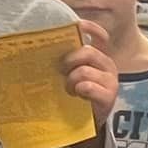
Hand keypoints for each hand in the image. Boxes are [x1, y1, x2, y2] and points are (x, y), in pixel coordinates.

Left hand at [65, 20, 120, 144]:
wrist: (84, 122)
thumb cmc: (73, 94)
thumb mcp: (68, 73)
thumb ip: (64, 58)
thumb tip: (37, 43)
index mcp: (97, 56)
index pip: (100, 35)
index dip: (89, 27)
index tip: (76, 25)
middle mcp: (107, 65)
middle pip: (88, 52)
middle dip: (69, 60)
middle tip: (61, 71)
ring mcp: (110, 81)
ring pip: (84, 71)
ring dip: (71, 80)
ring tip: (68, 89)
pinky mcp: (109, 97)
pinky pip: (88, 86)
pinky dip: (79, 90)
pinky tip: (76, 95)